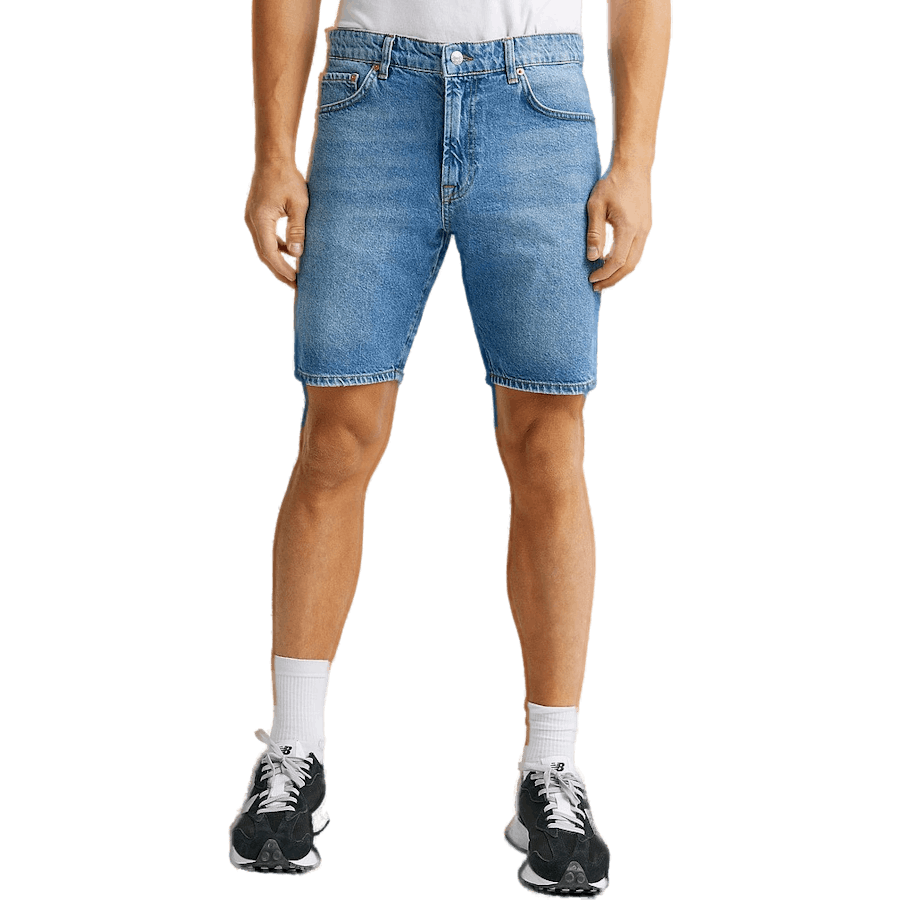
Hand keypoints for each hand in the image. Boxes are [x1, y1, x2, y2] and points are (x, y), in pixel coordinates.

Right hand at [244, 161, 308, 289]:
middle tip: (293, 285)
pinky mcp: (255, 214)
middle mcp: (251, 221)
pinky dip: (275, 248)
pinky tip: (288, 252)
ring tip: (292, 273)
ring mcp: (251, 218)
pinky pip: (264, 237)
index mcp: (260, 220)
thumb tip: (296, 254)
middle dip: (278, 271)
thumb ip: (297, 230)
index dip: (282, 269)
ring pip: (263, 247)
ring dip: (276, 261)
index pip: (270, 253)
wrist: (272, 157)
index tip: (295, 280)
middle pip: (263, 254)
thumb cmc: (287, 177)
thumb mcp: (298, 205)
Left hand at [586, 163, 652, 292]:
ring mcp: (646, 229)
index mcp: (628, 227)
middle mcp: (641, 231)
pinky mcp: (646, 226)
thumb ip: (594, 233)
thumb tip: (592, 257)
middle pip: (630, 266)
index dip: (605, 274)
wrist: (634, 166)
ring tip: (605, 280)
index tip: (591, 279)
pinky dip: (626, 262)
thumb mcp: (596, 206)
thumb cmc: (612, 183)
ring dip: (621, 273)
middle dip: (613, 280)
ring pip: (636, 260)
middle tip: (597, 288)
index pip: (618, 261)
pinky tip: (614, 264)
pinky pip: (638, 251)